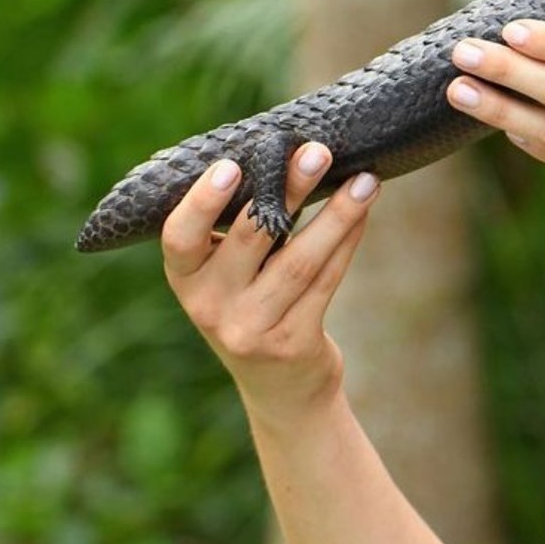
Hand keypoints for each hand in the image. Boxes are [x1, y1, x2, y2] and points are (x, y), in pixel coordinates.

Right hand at [160, 143, 378, 425]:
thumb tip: (287, 156)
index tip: (229, 164)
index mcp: (186, 282)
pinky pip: (326, 282)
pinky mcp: (294, 343)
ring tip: (365, 179)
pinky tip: (364, 211)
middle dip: (288, 189)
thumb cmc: (256, 310)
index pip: (179, 239)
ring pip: (300, 261)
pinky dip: (347, 241)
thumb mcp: (231, 279)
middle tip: (317, 151)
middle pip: (253, 238)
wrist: (282, 391)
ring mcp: (252, 329)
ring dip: (337, 215)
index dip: (201, 203)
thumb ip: (242, 232)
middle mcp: (211, 307)